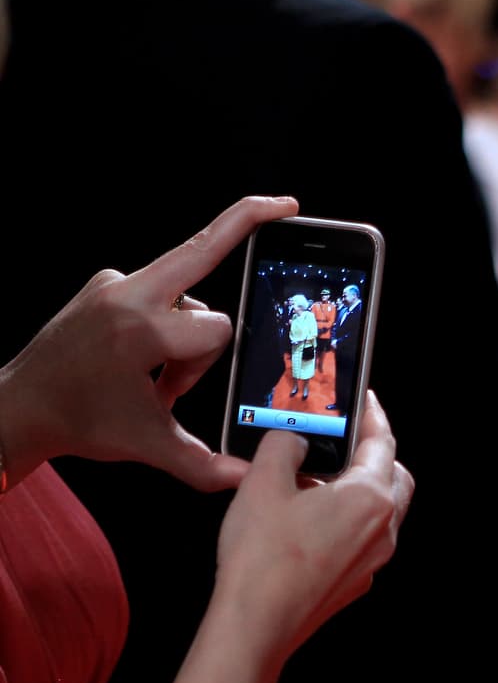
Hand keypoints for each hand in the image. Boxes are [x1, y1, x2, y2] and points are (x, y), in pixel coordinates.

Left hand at [0, 195, 298, 490]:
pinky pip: (158, 293)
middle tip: (285, 204)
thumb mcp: (148, 445)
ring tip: (152, 372)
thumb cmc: (80, 422)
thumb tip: (248, 478)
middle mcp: (128, 294)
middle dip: (246, 219)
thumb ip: (204, 465)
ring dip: (183, 331)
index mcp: (142, 329)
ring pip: (184, 295)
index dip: (207, 366)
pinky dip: (162, 320)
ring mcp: (114, 282)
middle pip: (204, 248)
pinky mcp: (105, 282)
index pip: (218, 328)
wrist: (18, 408)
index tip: (173, 393)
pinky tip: (139, 352)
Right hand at [211, 390, 414, 663]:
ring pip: (381, 511)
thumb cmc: (262, 557)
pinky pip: (362, 539)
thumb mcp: (262, 482)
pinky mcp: (355, 582)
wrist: (255, 626)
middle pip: (394, 478)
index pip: (382, 442)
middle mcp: (383, 529)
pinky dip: (347, 521)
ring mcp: (372, 560)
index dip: (371, 416)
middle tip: (344, 441)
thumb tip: (293, 440)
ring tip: (317, 480)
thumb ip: (282, 445)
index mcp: (370, 497)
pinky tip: (310, 520)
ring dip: (359, 490)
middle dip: (374, 455)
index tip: (364, 400)